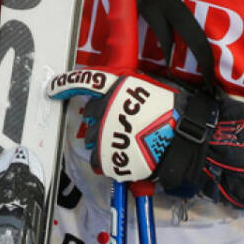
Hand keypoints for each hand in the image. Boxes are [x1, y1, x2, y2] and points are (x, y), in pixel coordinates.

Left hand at [48, 68, 243, 208]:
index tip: (52, 88)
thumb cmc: (177, 112)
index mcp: (118, 88)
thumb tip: (114, 95)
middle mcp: (106, 110)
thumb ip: (129, 92)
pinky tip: (130, 159)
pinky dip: (112, 162)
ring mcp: (107, 136)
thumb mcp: (152, 90)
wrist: (190, 140)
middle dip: (101, 120)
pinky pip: (103, 162)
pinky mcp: (111, 159)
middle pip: (92, 116)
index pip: (85, 82)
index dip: (65, 84)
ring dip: (106, 143)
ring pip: (95, 141)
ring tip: (131, 145)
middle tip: (125, 127)